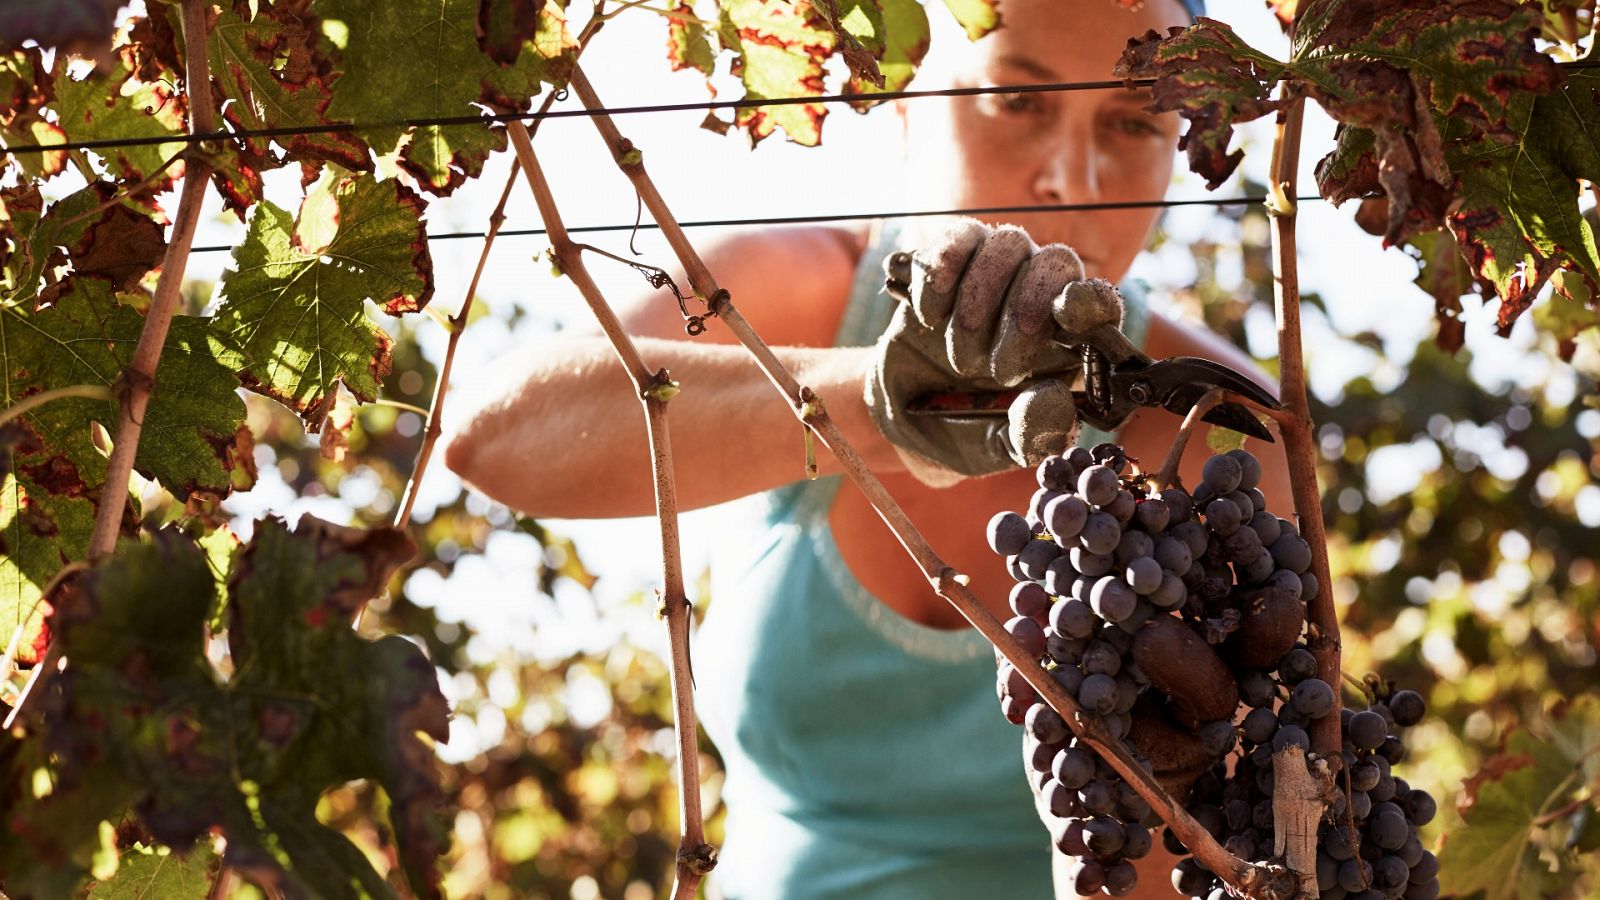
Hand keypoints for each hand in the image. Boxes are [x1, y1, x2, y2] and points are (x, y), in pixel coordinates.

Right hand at [863, 218, 1125, 483]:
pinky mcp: (951, 262)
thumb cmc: (966, 431)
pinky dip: (942, 273)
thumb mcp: (1000, 448)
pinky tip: (929, 315)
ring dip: (978, 301)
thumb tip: (1054, 397)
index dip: (1090, 300)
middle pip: (1057, 261)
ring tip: (958, 358)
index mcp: (1067, 344)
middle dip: (1026, 309)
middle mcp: (1038, 299)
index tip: (1069, 313)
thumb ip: (1033, 433)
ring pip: (1008, 243)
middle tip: (998, 370)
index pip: (1099, 302)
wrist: (904, 418)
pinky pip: (959, 238)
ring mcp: (996, 275)